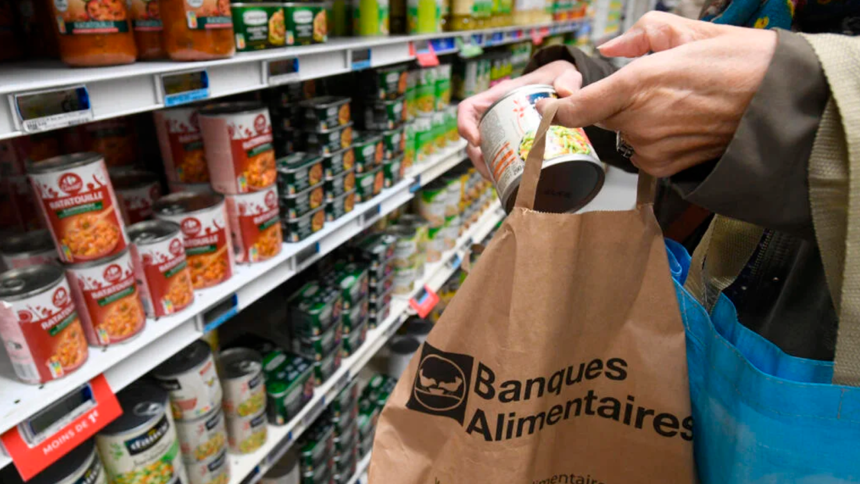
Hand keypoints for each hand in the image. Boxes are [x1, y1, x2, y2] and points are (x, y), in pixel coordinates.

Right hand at [457, 60, 581, 178]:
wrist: (561, 86)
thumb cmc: (554, 77)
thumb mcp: (562, 72)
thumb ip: (567, 78)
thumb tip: (565, 93)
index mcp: (498, 97)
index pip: (468, 109)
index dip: (465, 125)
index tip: (476, 141)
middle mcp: (495, 115)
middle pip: (473, 139)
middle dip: (478, 158)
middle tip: (491, 172)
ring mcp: (501, 131)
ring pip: (483, 153)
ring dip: (487, 169)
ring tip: (500, 181)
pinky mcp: (511, 144)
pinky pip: (499, 159)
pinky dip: (501, 173)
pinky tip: (512, 183)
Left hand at [537, 12, 776, 177]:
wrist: (780, 104)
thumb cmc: (741, 64)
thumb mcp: (689, 31)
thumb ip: (641, 35)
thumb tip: (611, 49)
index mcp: (638, 83)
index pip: (575, 108)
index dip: (556, 108)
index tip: (549, 104)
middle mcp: (640, 122)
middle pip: (600, 118)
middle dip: (609, 104)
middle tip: (648, 87)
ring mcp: (652, 149)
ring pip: (623, 135)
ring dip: (636, 121)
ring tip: (676, 103)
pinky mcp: (666, 168)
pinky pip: (642, 153)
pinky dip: (652, 139)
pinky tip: (682, 124)